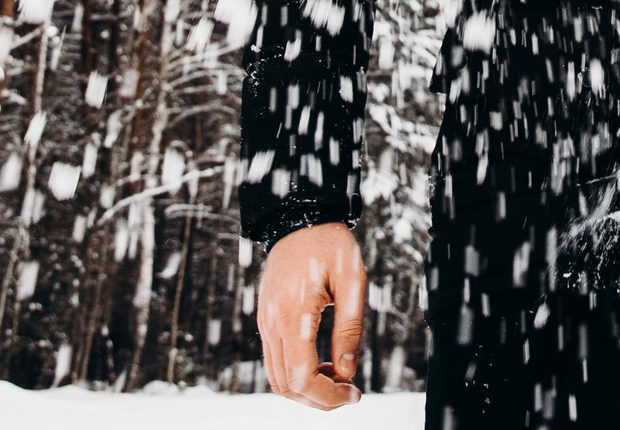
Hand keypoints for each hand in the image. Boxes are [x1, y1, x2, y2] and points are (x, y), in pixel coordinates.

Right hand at [257, 223, 366, 408]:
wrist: (300, 218)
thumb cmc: (331, 246)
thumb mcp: (353, 282)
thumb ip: (349, 330)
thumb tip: (347, 373)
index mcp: (293, 315)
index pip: (302, 378)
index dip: (328, 396)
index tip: (354, 393)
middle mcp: (272, 324)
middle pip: (287, 386)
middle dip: (319, 400)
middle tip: (350, 393)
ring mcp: (265, 323)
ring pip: (278, 379)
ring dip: (307, 390)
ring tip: (338, 379)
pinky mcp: (266, 321)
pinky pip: (276, 362)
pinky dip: (297, 374)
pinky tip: (323, 365)